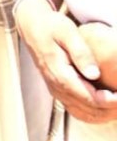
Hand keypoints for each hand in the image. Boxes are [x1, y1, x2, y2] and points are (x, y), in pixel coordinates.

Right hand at [16, 0, 116, 123]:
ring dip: (104, 114)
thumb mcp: (67, 33)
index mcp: (59, 74)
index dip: (110, 101)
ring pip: (83, 113)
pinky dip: (94, 113)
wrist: (32, 27)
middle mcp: (56, 86)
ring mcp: (56, 90)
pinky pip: (78, 110)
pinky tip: (108, 107)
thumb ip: (81, 53)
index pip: (88, 97)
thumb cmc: (52, 26)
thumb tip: (95, 74)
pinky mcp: (58, 90)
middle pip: (88, 109)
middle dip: (111, 109)